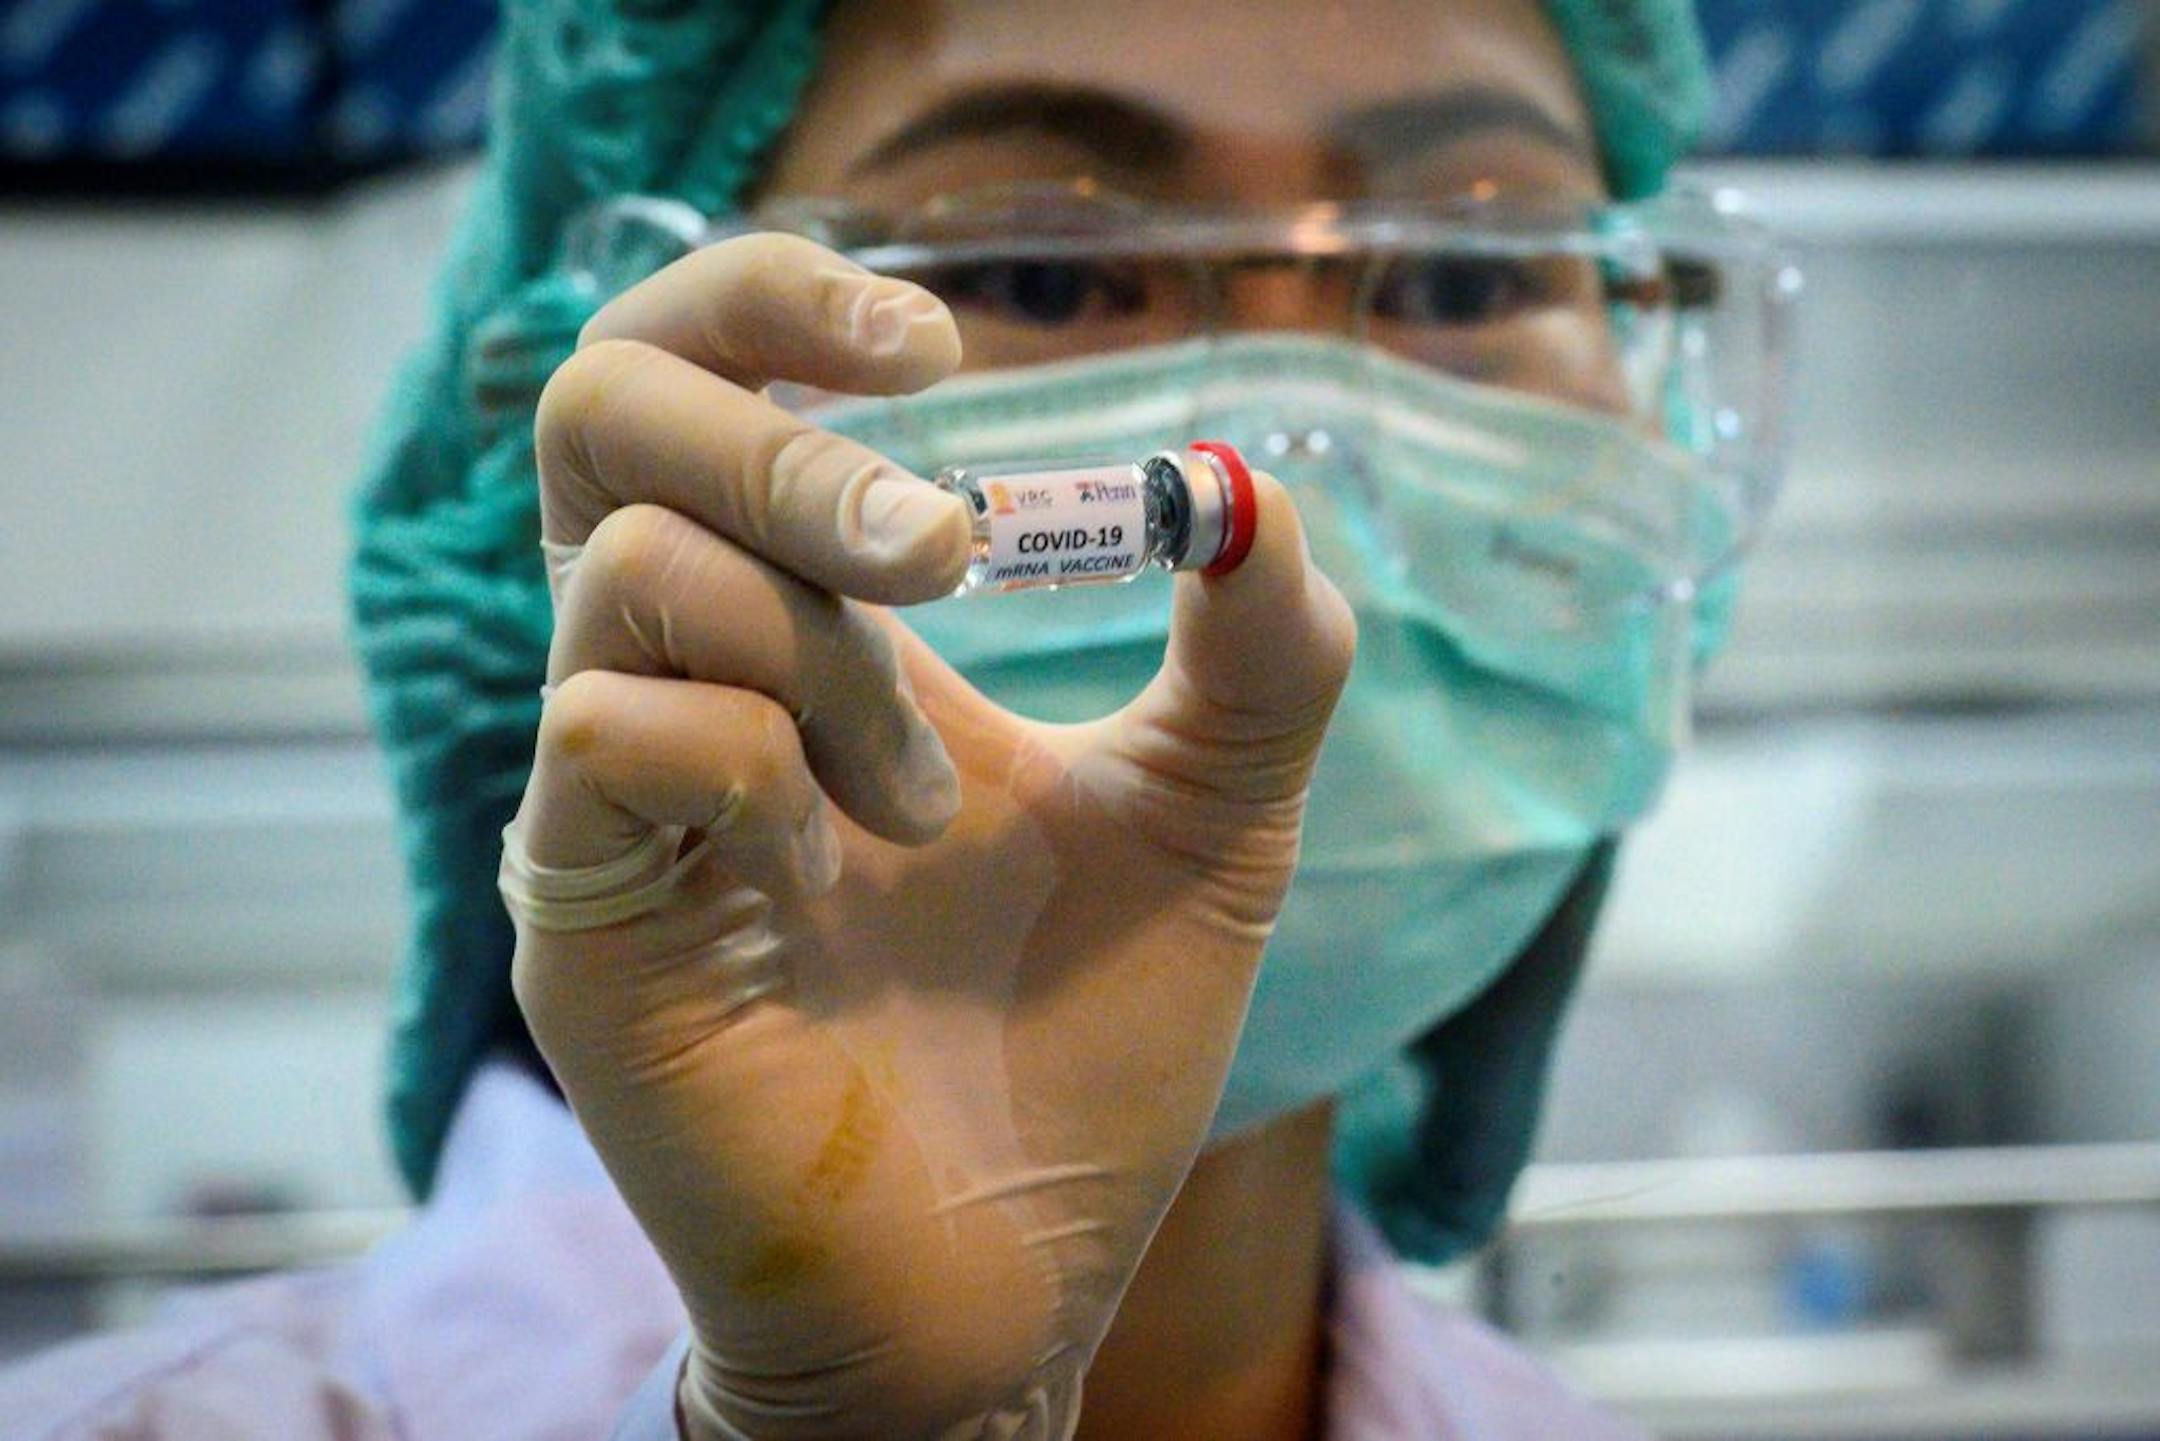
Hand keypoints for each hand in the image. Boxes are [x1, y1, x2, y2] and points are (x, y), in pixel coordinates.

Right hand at [506, 233, 1355, 1438]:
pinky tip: (843, 866)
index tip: (934, 341)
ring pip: (630, 568)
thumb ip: (1258, 661)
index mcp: (807, 626)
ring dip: (827, 654)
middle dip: (790, 441)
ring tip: (925, 803)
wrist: (1002, 1279)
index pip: (698, 374)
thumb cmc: (1076, 1048)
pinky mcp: (581, 912)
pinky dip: (760, 765)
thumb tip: (1259, 492)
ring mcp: (615, 793)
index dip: (771, 299)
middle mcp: (683, 677)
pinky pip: (613, 731)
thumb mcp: (1207, 822)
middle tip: (944, 549)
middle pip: (606, 413)